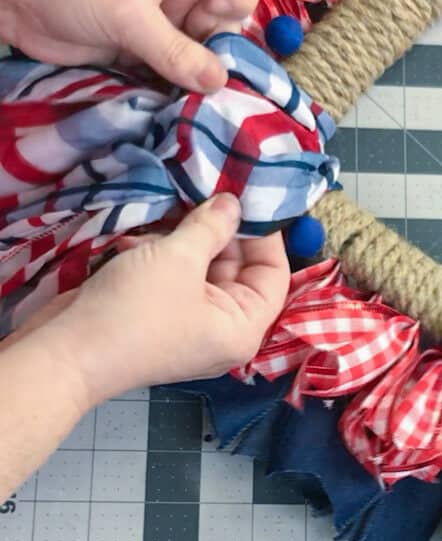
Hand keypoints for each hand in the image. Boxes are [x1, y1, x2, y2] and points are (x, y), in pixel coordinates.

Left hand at [0, 0, 263, 90]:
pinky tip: (170, 106)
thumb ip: (174, 49)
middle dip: (220, 50)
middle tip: (194, 70)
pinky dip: (175, 93)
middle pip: (229, 23)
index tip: (209, 20)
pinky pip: (173, 77)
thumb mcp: (125, 8)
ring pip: (202, 56)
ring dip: (197, 79)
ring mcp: (162, 27)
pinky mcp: (141, 56)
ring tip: (186, 98)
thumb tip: (220, 82)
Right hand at [8, 194, 288, 406]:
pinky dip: (161, 254)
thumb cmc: (134, 309)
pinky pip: (174, 277)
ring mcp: (188, 323)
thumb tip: (233, 203)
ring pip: (201, 268)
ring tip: (166, 212)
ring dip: (183, 238)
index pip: (274, 274)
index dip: (264, 234)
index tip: (247, 195)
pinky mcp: (158, 316)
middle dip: (218, 230)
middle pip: (237, 268)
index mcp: (242, 328)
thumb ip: (212, 225)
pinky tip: (138, 238)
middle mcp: (222, 329)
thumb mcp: (179, 258)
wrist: (67, 351)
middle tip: (204, 189)